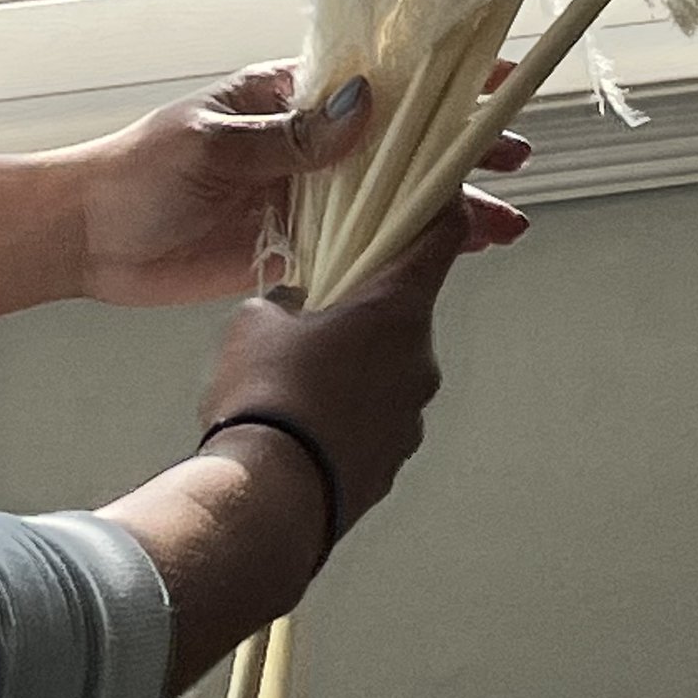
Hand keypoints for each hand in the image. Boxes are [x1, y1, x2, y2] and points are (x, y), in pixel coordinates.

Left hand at [63, 58, 530, 309]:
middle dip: (460, 152)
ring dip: (445, 210)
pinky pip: (361, 248)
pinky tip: (449, 260)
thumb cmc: (139, 172)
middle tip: (520, 162)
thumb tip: (368, 102)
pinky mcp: (292, 251)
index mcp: (289, 97)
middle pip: (400, 145)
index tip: (499, 77)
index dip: (440, 80)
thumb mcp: (214, 145)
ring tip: (505, 228)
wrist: (85, 239)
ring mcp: (304, 200)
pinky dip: (405, 253)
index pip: (379, 79)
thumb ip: (292, 136)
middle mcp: (307, 145)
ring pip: (390, 200)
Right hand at [103, 200, 497, 690]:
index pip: (441, 238)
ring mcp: (411, 419)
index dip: (439, 210)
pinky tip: (301, 427)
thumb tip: (292, 310)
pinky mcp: (392, 464)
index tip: (439, 195)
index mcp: (397, 308)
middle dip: (366, 309)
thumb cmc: (267, 397)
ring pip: (388, 372)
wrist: (266, 502)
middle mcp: (420, 360)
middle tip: (316, 315)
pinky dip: (348, 416)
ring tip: (295, 385)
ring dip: (355, 368)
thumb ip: (286, 299)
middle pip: (405, 312)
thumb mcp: (256, 321)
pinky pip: (375, 422)